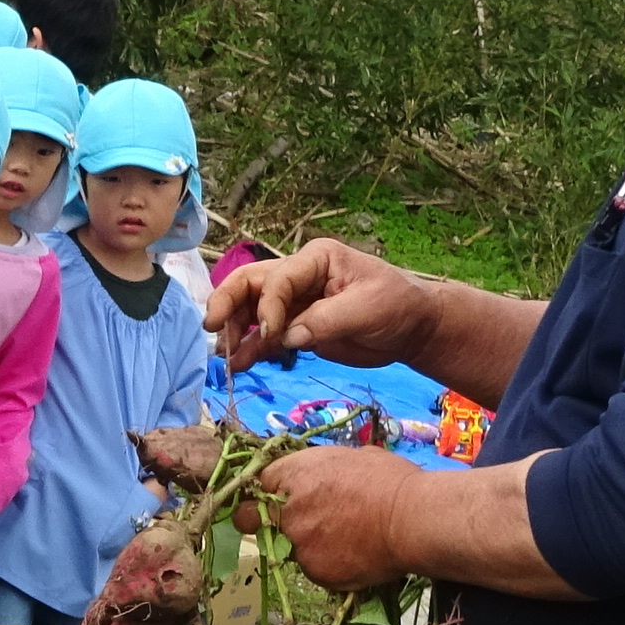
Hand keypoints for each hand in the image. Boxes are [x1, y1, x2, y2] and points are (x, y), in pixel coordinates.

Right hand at [206, 238, 440, 371]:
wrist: (412, 328)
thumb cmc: (396, 306)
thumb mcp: (367, 309)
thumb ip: (325, 321)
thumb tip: (286, 337)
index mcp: (315, 259)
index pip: (277, 278)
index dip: (268, 306)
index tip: (270, 333)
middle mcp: (298, 276)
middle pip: (250, 284)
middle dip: (228, 304)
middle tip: (212, 327)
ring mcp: (294, 302)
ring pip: (251, 310)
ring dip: (234, 331)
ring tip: (224, 356)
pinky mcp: (296, 327)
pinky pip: (265, 336)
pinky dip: (250, 349)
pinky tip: (238, 365)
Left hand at [242, 444, 429, 590]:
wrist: (410, 518)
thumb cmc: (389, 480)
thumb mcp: (351, 458)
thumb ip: (322, 470)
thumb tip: (326, 477)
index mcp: (290, 474)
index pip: (257, 485)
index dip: (268, 493)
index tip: (278, 501)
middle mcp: (284, 509)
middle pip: (252, 519)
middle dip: (264, 523)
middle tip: (291, 527)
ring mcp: (296, 543)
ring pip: (287, 548)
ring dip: (306, 546)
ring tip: (343, 541)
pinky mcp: (313, 571)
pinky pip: (314, 569)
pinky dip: (328, 566)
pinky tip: (353, 557)